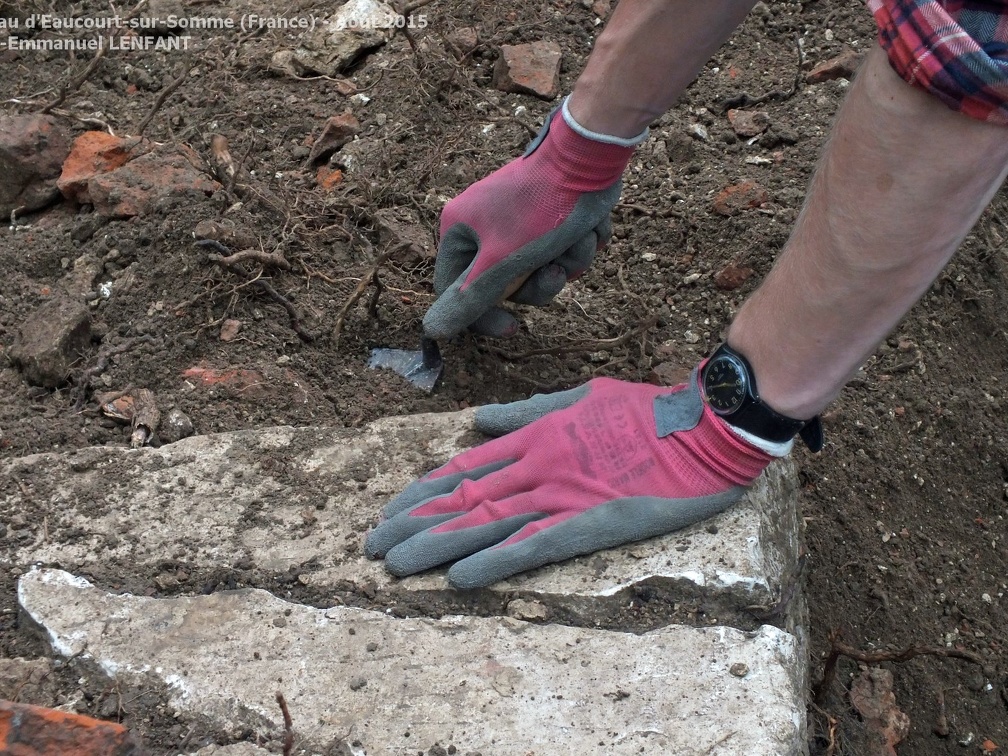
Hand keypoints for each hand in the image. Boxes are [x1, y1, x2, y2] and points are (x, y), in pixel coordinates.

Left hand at [364, 372, 776, 587]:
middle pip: (462, 498)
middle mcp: (537, 464)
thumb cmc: (649, 410)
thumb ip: (527, 411)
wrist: (705, 424)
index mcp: (535, 436)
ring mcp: (561, 493)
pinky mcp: (591, 521)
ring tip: (394, 565)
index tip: (388, 509)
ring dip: (435, 545)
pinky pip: (533, 545)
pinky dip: (493, 562)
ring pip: (485, 522)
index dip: (421, 490)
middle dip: (412, 522)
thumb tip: (476, 421)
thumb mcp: (581, 396)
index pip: (464, 467)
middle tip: (371, 546)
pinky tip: (458, 579)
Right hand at [423, 99, 641, 338]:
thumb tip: (432, 330)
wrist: (589, 155)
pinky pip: (564, 250)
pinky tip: (589, 227)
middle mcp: (484, 223)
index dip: (485, 316)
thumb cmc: (541, 206)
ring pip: (542, 269)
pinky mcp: (550, 215)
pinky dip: (580, 245)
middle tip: (556, 270)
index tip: (514, 327)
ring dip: (569, 262)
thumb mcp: (502, 261)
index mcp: (460, 230)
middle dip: (541, 282)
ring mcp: (519, 219)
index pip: (458, 291)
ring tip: (579, 238)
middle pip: (508, 285)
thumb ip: (469, 298)